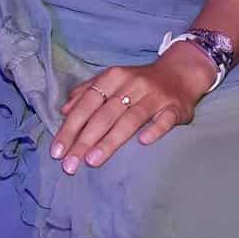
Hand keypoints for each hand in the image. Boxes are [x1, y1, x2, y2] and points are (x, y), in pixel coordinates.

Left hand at [50, 42, 218, 174]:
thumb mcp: (112, 80)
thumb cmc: (140, 82)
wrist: (181, 72)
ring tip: (93, 161)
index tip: (57, 152)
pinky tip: (143, 142)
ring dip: (111, 139)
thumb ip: (87, 93)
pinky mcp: (176, 107)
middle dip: (84, 141)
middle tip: (70, 165)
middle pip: (105, 114)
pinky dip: (155, 129)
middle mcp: (133, 84)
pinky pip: (165, 119)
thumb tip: (64, 111)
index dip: (71, 128)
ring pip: (131, 118)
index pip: (88, 103)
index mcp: (114, 77)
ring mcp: (156, 95)